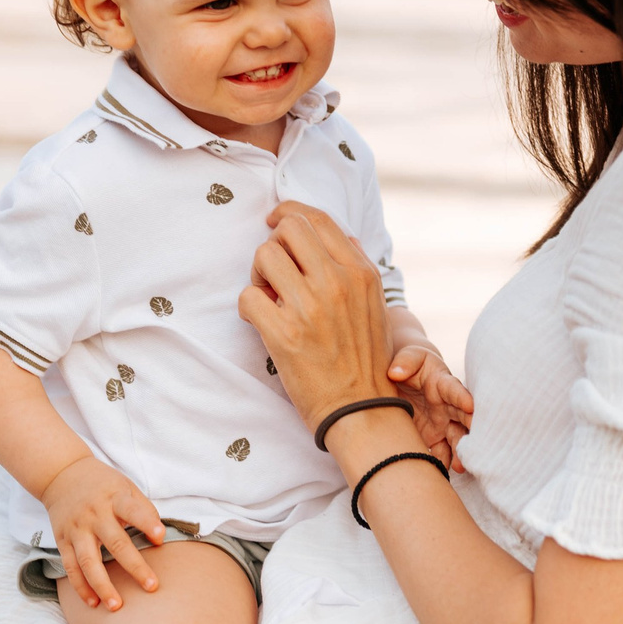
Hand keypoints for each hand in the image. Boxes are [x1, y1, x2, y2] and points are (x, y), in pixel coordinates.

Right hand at [38, 457, 163, 610]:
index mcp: (114, 498)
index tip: (161, 537)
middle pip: (115, 543)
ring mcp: (77, 529)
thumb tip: (159, 537)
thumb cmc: (102, 484)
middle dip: (134, 566)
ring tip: (117, 606)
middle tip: (152, 586)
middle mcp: (95, 514)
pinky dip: (81, 587)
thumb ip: (142, 508)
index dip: (147, 523)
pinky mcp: (63, 540)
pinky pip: (71, 567)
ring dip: (102, 585)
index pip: (133, 510)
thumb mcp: (125, 486)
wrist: (61, 474)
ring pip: (89, 562)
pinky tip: (93, 603)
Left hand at [237, 202, 398, 439]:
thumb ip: (357, 267)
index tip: (274, 223)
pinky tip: (258, 321)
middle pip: (288, 228)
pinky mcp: (284, 334)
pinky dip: (247, 308)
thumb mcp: (375, 306)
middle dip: (272, 245)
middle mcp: (337, 282)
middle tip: (273, 272)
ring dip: (257, 275)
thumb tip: (341, 236)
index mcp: (360, 273)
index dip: (288, 213)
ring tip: (267, 298)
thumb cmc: (366, 361)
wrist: (362, 410)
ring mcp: (310, 307)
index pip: (317, 219)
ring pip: (264, 255)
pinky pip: (247, 297)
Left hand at [389, 345, 473, 467]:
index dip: (462, 397)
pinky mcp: (434, 439)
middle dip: (471, 431)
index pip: (454, 390)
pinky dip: (442, 464)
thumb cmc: (409, 364)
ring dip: (459, 453)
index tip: (470, 406)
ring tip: (460, 467)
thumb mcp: (408, 358)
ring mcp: (443, 424)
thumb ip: (404, 362)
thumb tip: (395, 373)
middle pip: (463, 419)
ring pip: (456, 440)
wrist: (403, 380)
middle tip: (477, 442)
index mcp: (442, 384)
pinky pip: (442, 453)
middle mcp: (448, 406)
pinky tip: (440, 475)